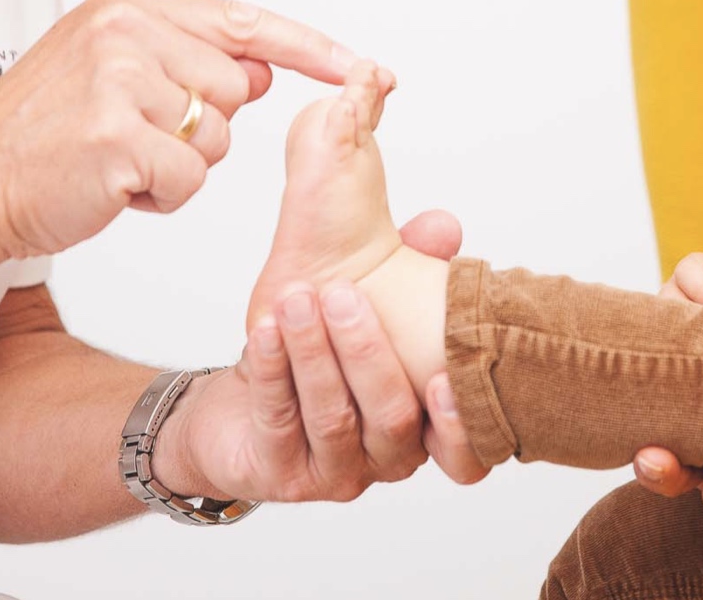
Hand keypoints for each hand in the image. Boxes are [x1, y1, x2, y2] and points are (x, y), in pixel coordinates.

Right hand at [0, 0, 353, 261]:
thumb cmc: (41, 136)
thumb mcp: (110, 70)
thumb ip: (186, 59)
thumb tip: (260, 72)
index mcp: (130, 5)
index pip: (244, 22)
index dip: (310, 49)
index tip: (363, 67)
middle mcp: (127, 30)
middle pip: (237, 90)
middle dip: (202, 130)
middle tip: (136, 139)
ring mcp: (120, 80)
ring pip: (217, 139)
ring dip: (180, 166)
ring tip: (117, 160)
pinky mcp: (117, 136)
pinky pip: (190, 180)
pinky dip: (161, 198)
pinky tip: (111, 187)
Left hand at [166, 279, 484, 502]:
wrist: (238, 406)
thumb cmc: (320, 354)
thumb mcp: (370, 301)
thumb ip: (411, 263)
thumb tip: (443, 227)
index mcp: (425, 427)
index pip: (464, 454)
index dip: (460, 426)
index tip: (442, 377)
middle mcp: (388, 459)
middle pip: (392, 418)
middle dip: (367, 353)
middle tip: (343, 295)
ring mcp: (335, 472)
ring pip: (334, 419)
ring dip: (314, 355)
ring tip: (296, 301)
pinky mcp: (281, 475)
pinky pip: (279, 422)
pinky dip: (272, 372)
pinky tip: (264, 332)